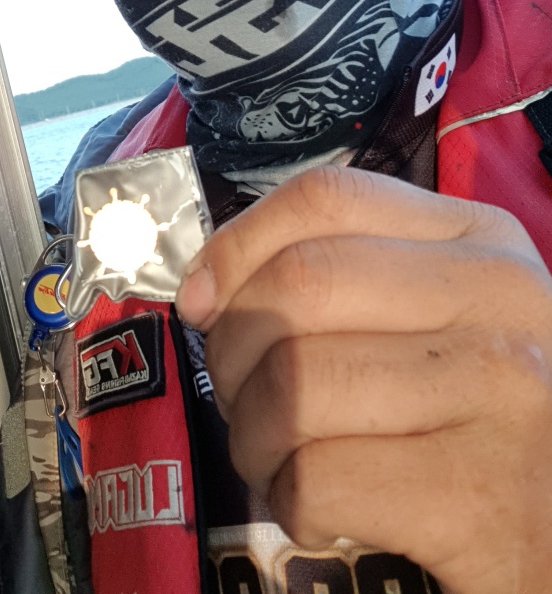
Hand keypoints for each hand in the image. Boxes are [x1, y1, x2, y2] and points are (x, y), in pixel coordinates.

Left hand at [175, 165, 551, 593]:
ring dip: (253, 437)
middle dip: (233, 351)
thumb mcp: (438, 317)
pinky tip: (315, 507)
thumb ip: (343, 276)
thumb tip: (204, 289)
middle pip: (299, 286)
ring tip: (274, 459)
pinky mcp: (481, 496)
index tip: (201, 300)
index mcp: (482, 238)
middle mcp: (503, 298)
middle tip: (238, 397)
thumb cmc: (478, 417)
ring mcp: (502, 394)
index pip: (326, 197)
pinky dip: (288, 501)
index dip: (237, 244)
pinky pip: (320, 479)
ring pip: (295, 385)